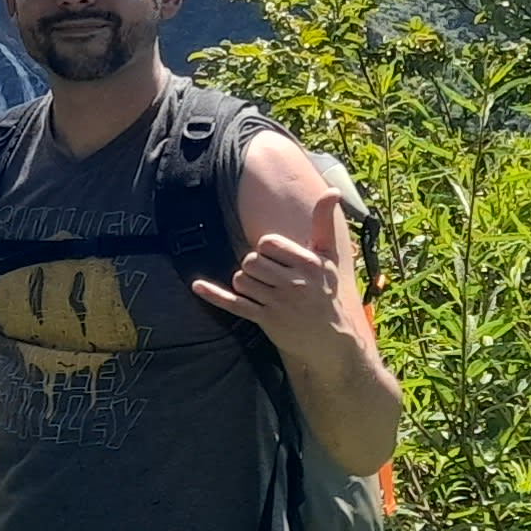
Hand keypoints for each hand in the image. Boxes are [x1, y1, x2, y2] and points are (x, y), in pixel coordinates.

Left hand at [190, 190, 357, 355]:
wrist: (331, 339)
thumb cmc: (327, 291)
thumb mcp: (329, 257)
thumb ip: (324, 222)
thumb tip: (333, 190)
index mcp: (308, 264)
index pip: (267, 243)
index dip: (266, 249)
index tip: (277, 259)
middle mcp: (294, 283)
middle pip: (250, 260)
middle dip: (254, 266)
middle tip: (270, 277)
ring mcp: (278, 303)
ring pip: (241, 279)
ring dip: (246, 282)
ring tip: (264, 290)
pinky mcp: (266, 320)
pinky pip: (234, 303)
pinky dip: (214, 295)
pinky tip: (197, 285)